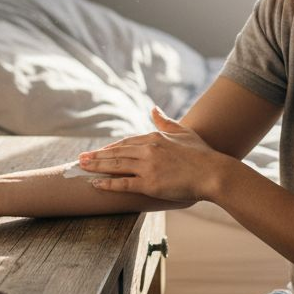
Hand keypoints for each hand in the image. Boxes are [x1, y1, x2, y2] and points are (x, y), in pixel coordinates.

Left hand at [79, 107, 228, 203]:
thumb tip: (152, 109)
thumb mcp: (183, 132)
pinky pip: (123, 184)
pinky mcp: (149, 184)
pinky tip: (96, 183)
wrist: (213, 173)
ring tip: (82, 168)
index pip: (126, 142)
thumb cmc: (202, 154)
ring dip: (96, 166)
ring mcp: (147, 167)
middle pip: (116, 153)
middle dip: (96, 156)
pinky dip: (108, 183)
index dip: (110, 148)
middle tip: (80, 159)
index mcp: (155, 137)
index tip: (98, 151)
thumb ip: (165, 121)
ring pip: (115, 166)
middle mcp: (148, 150)